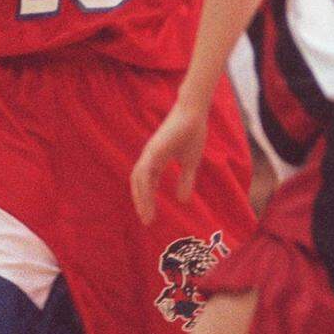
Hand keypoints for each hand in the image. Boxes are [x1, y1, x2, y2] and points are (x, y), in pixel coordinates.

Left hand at [130, 103, 209, 224]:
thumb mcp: (190, 163)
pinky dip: (145, 188)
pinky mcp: (153, 150)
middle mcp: (149, 157)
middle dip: (142, 202)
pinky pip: (145, 172)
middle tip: (146, 220)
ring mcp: (150, 153)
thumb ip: (185, 180)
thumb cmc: (192, 133)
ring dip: (142, 199)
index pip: (147, 182)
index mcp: (157, 159)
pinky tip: (149, 200)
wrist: (194, 113)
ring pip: (139, 180)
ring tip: (146, 216)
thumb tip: (182, 201)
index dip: (148, 199)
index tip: (151, 216)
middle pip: (139, 184)